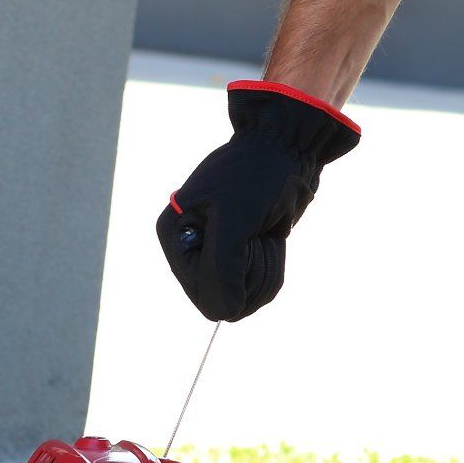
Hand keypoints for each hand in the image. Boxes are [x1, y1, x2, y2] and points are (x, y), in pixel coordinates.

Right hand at [156, 80, 358, 320]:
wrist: (287, 147)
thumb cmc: (258, 174)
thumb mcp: (236, 217)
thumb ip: (222, 268)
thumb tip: (225, 314)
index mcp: (175, 236)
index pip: (203, 294)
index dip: (235, 280)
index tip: (248, 240)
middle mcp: (190, 248)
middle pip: (223, 300)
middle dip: (252, 275)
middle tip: (259, 235)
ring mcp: (216, 251)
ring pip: (244, 296)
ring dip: (265, 270)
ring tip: (266, 233)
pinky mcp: (240, 251)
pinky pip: (258, 283)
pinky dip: (272, 265)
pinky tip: (272, 237)